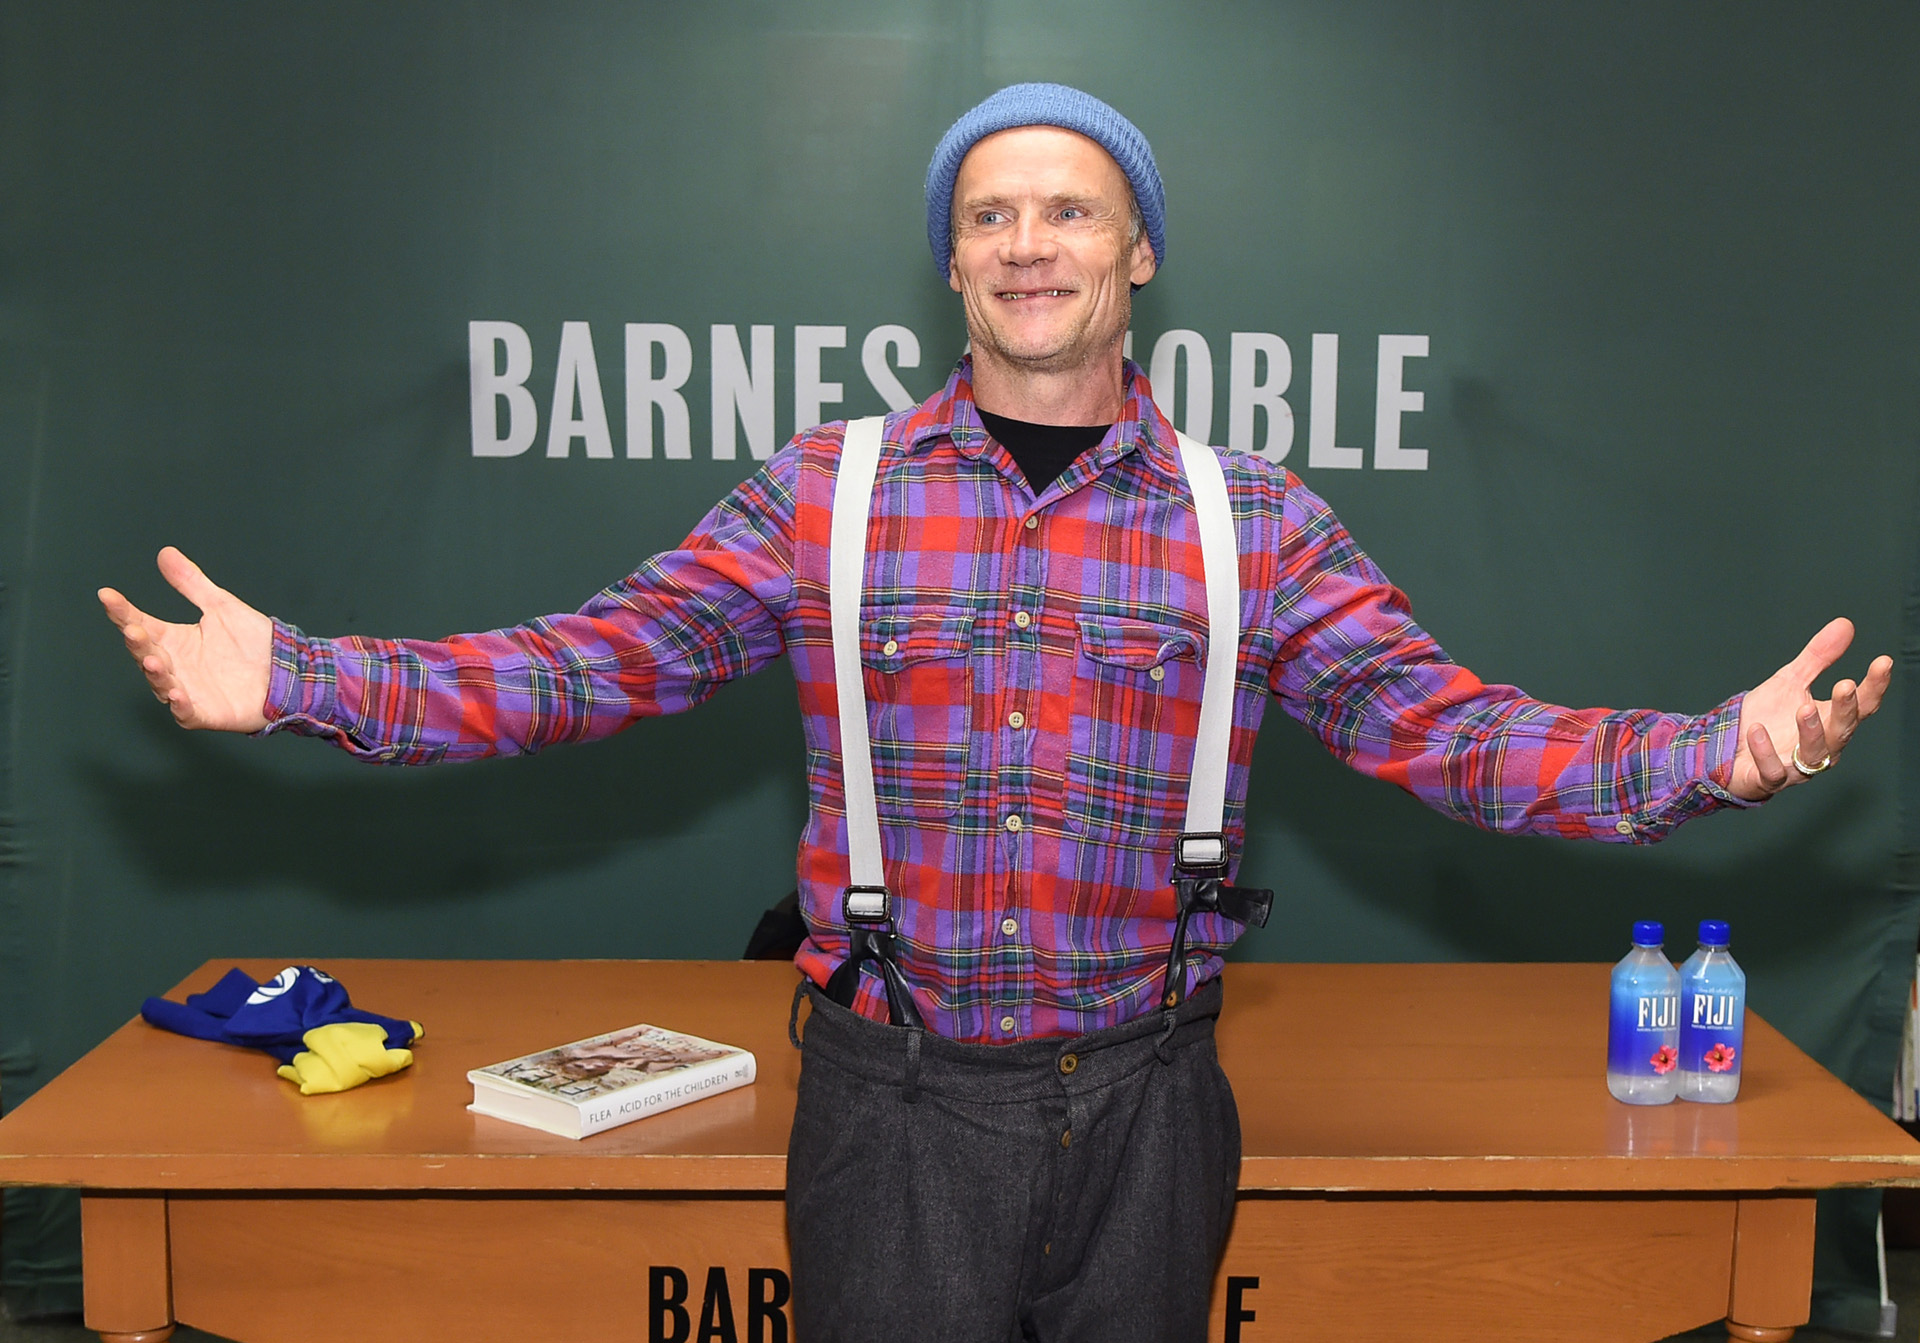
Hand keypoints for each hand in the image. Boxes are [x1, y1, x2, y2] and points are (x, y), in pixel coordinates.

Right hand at [98, 547, 273, 732]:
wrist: (287, 671)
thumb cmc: (252, 642)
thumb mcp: (221, 607)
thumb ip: (191, 583)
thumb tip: (165, 552)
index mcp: (173, 640)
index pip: (140, 623)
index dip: (122, 611)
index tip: (107, 595)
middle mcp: (174, 665)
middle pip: (145, 653)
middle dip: (137, 643)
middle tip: (133, 629)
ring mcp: (187, 690)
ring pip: (161, 683)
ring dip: (155, 673)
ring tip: (152, 659)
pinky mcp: (205, 713)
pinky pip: (186, 713)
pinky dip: (180, 706)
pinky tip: (177, 695)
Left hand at [1728, 618, 1891, 800]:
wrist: (1728, 749)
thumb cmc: (1768, 717)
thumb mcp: (1791, 681)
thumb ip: (1818, 658)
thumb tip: (1845, 624)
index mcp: (1830, 722)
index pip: (1861, 705)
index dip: (1874, 686)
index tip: (1882, 661)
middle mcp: (1820, 747)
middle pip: (1842, 730)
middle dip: (1845, 709)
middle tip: (1845, 685)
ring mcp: (1795, 766)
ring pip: (1814, 755)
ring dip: (1811, 732)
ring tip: (1803, 708)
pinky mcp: (1768, 780)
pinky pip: (1772, 771)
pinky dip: (1766, 752)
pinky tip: (1757, 730)